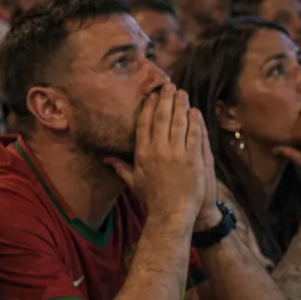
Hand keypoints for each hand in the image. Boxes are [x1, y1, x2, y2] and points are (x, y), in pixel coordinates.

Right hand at [105, 86, 206, 225]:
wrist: (173, 213)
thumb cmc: (153, 199)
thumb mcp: (134, 182)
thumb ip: (121, 167)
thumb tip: (105, 159)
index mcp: (143, 154)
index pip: (144, 124)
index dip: (149, 107)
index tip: (152, 95)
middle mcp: (158, 150)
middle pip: (161, 118)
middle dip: (165, 100)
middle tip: (169, 86)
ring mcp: (177, 154)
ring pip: (178, 123)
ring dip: (180, 105)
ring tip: (181, 93)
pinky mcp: (193, 159)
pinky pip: (194, 135)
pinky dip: (194, 121)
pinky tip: (194, 111)